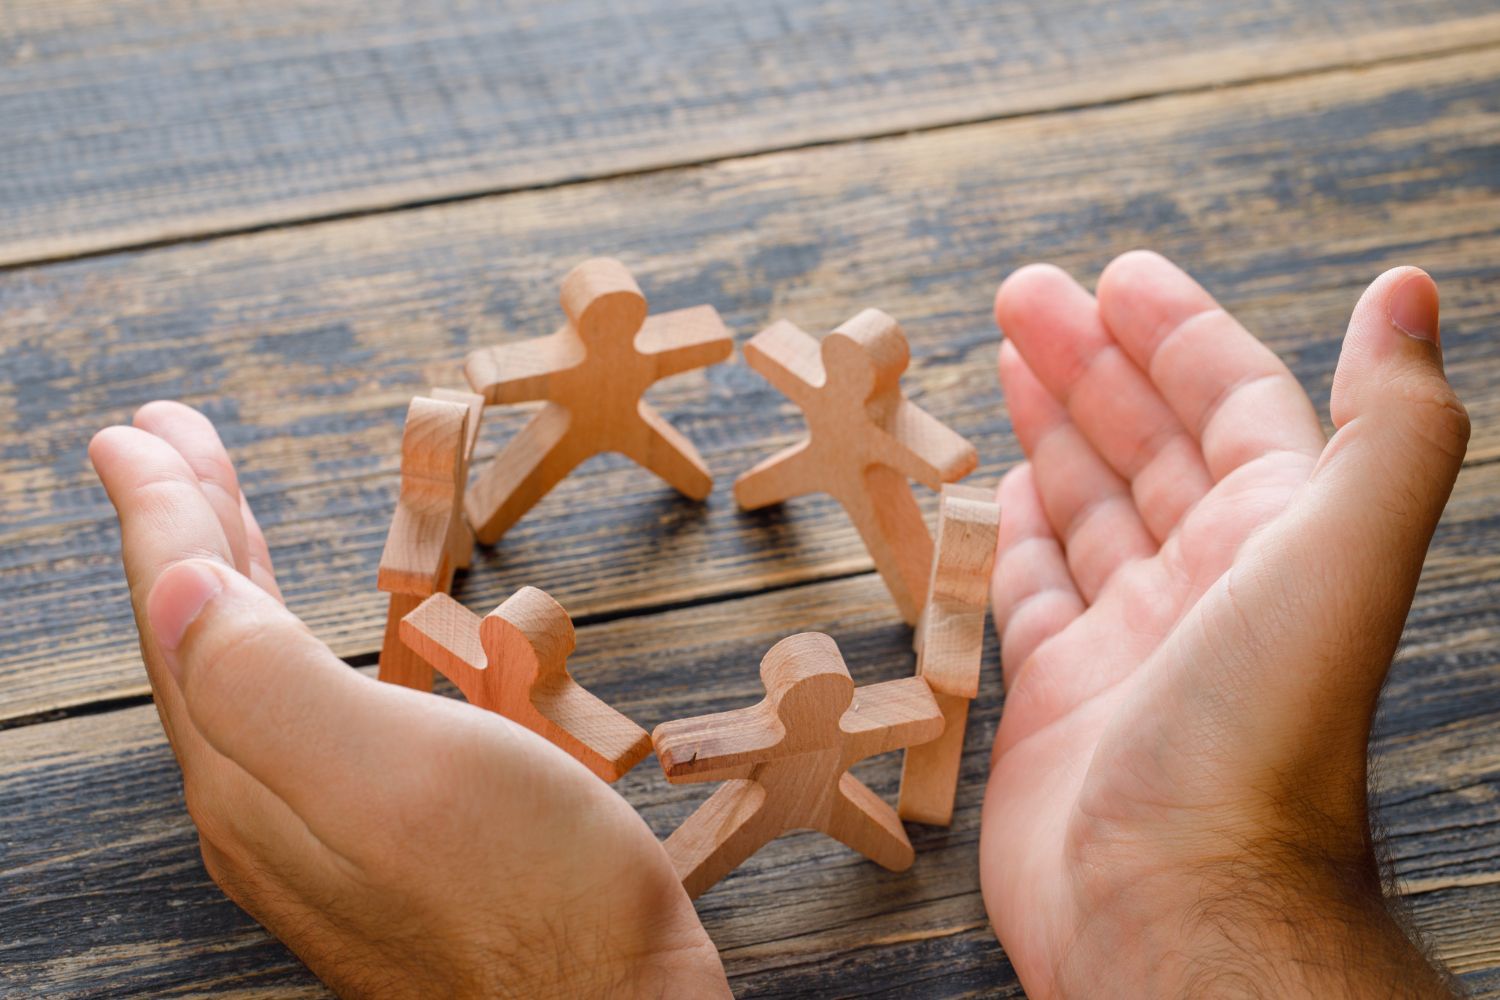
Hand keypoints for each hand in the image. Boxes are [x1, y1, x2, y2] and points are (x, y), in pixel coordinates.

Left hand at [90, 403, 728, 998]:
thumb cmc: (534, 899)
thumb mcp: (400, 779)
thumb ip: (270, 687)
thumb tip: (173, 585)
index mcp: (253, 774)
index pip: (182, 615)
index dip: (161, 514)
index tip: (136, 432)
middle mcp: (261, 804)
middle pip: (200, 636)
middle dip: (186, 527)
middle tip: (166, 440)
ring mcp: (314, 828)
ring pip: (245, 671)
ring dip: (232, 573)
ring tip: (224, 508)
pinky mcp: (371, 841)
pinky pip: (298, 709)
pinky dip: (290, 637)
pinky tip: (312, 632)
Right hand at [981, 253, 1464, 995]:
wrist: (1174, 898)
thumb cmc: (1259, 729)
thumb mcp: (1341, 547)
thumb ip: (1386, 421)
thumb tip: (1410, 291)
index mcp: (1278, 537)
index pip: (1230, 403)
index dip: (1177, 333)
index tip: (1115, 276)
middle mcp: (1209, 582)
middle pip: (1146, 443)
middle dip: (1088, 362)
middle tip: (1023, 297)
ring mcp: (1130, 641)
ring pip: (1086, 508)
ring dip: (1050, 431)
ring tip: (1004, 364)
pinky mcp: (1056, 697)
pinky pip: (1031, 591)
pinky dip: (1015, 533)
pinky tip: (999, 487)